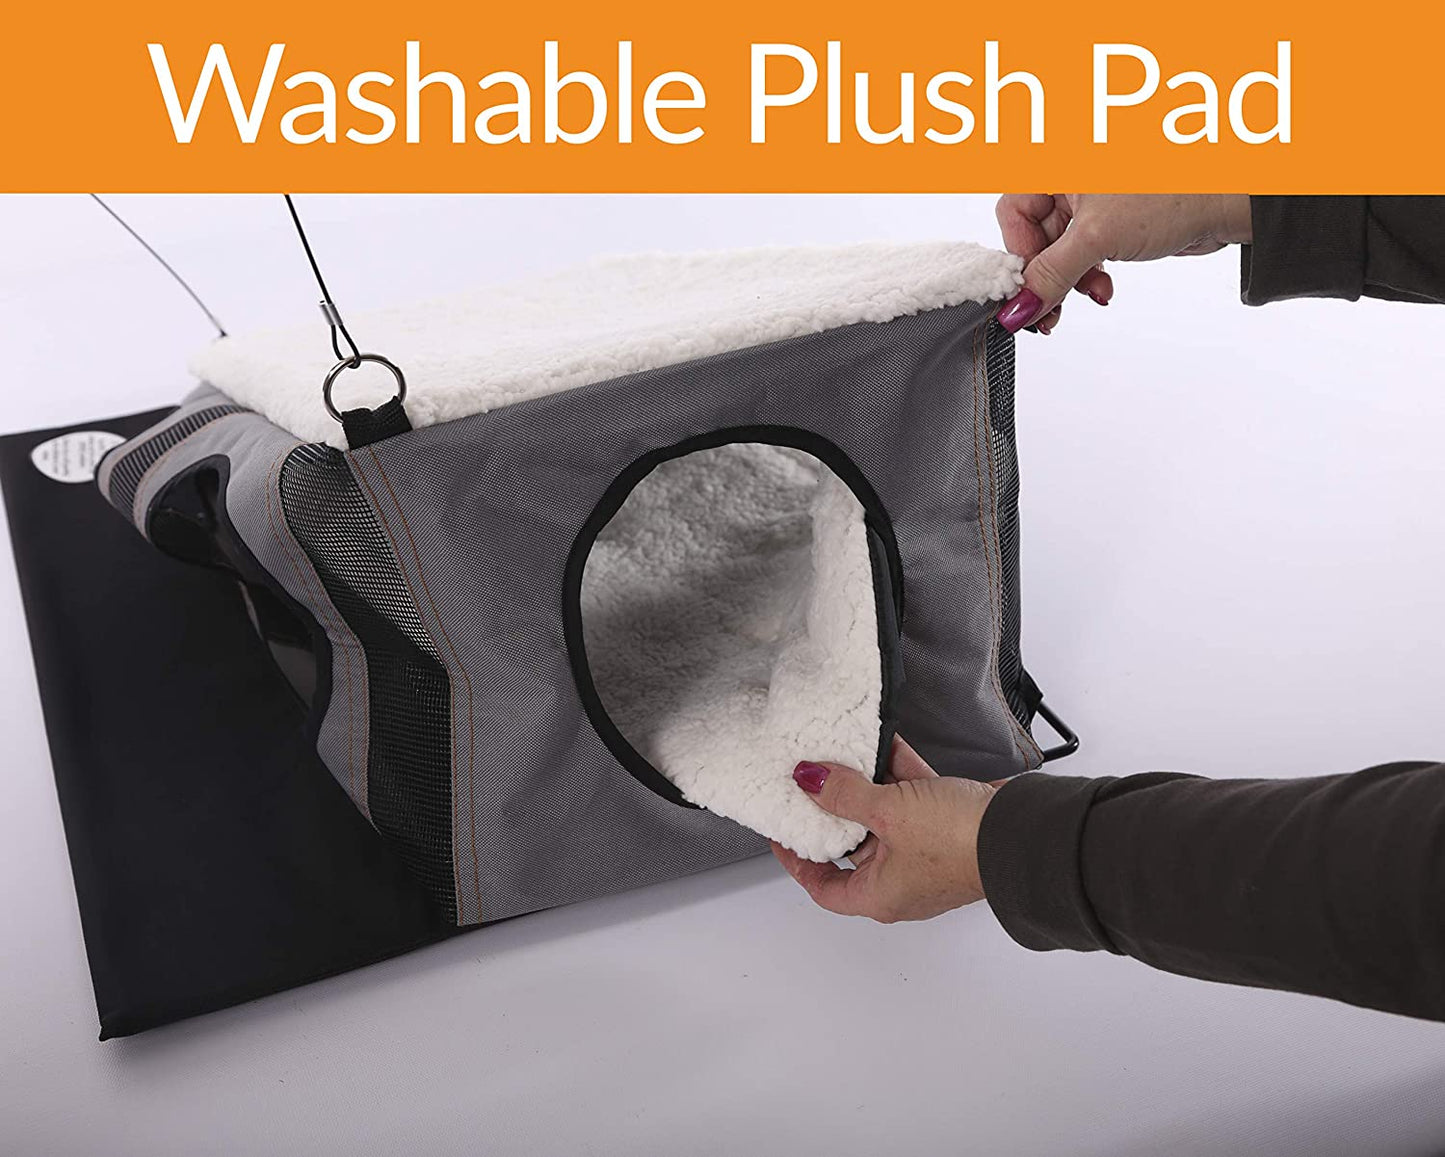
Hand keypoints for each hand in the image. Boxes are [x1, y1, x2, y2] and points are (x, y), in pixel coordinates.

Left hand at [771, 737, 998, 922]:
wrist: (1023, 829)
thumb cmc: (962, 844)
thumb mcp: (889, 813)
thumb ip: (844, 795)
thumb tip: (809, 781)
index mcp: (881, 895)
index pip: (825, 889)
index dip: (798, 865)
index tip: (783, 836)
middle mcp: (902, 878)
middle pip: (853, 846)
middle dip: (833, 811)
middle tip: (809, 783)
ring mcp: (925, 850)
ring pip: (884, 815)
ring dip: (865, 784)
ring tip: (840, 755)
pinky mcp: (946, 823)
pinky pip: (912, 795)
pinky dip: (898, 771)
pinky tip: (884, 741)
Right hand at [994, 193, 1253, 334]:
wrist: (1229, 198)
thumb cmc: (1172, 192)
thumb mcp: (1098, 238)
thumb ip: (1051, 276)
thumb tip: (1018, 310)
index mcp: (1058, 163)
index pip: (1013, 213)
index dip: (1019, 255)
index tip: (1029, 291)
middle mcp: (1070, 179)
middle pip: (1033, 236)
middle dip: (1046, 276)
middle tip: (1049, 312)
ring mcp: (1090, 202)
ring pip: (1058, 250)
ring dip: (1068, 282)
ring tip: (1090, 295)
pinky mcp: (1109, 222)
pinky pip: (1081, 255)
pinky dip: (1087, 276)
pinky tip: (1104, 288)